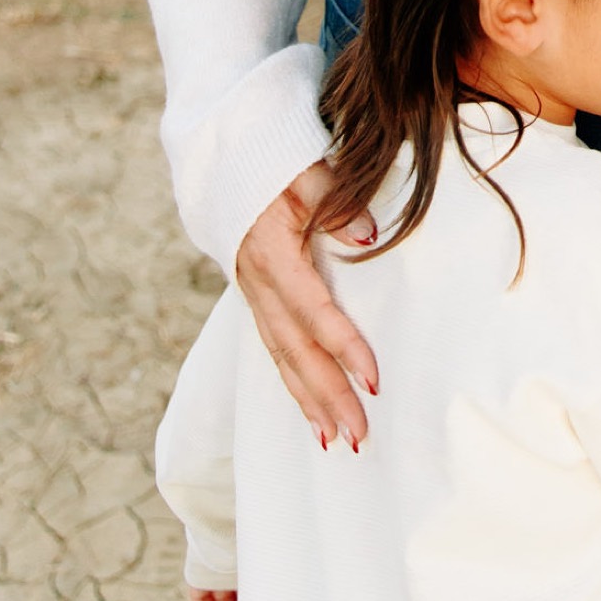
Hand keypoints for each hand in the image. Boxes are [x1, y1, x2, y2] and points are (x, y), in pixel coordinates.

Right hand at [234, 160, 380, 449]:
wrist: (226, 159)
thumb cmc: (274, 162)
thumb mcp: (306, 171)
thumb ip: (337, 203)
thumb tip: (368, 235)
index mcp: (271, 254)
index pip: (313, 310)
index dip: (343, 346)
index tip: (373, 379)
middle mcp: (257, 284)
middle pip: (295, 350)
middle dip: (328, 395)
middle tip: (360, 435)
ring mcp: (253, 295)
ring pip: (281, 359)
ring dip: (310, 402)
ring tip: (338, 441)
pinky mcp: (256, 299)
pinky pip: (274, 350)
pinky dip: (294, 386)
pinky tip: (314, 418)